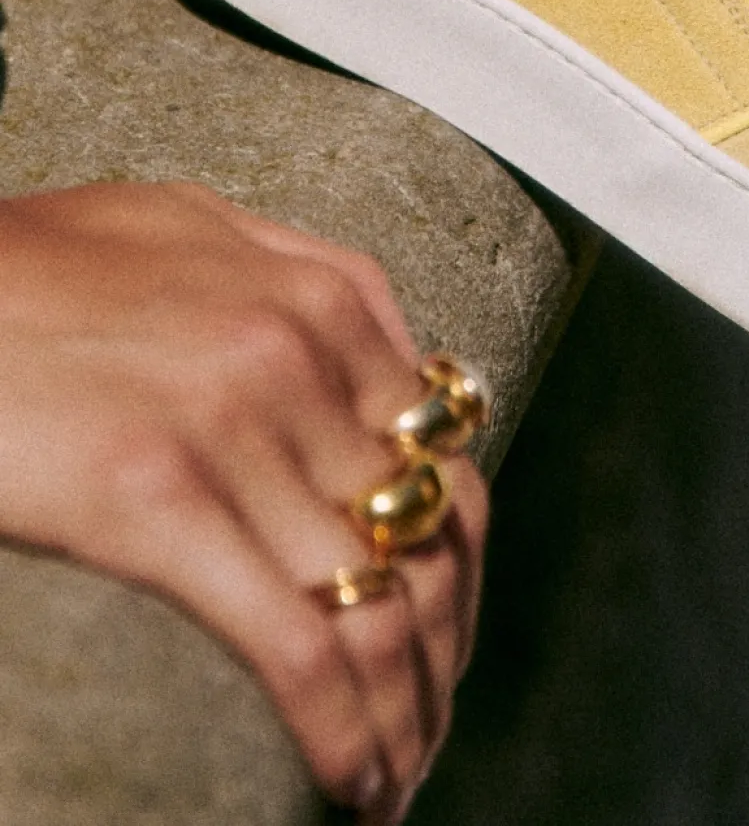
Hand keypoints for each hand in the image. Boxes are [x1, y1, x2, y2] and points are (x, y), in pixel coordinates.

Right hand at [0, 181, 487, 823]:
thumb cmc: (40, 266)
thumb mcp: (198, 229)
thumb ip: (299, 279)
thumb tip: (383, 353)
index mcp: (328, 297)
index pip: (446, 462)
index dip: (455, 567)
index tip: (442, 637)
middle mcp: (305, 353)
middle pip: (426, 539)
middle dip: (438, 655)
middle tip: (428, 732)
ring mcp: (236, 424)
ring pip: (378, 602)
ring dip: (403, 714)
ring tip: (396, 779)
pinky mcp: (156, 500)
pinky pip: (296, 644)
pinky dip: (344, 730)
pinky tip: (353, 783)